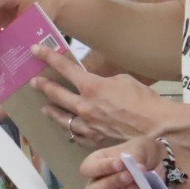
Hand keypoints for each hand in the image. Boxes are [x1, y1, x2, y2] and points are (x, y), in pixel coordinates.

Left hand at [31, 45, 172, 147]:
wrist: (155, 126)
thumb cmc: (143, 99)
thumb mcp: (122, 80)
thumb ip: (104, 81)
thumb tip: (98, 84)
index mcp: (91, 86)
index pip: (64, 68)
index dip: (48, 57)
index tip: (35, 50)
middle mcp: (84, 105)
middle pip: (56, 94)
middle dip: (43, 86)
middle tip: (34, 82)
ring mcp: (87, 124)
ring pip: (61, 117)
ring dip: (51, 111)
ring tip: (44, 108)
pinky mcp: (94, 139)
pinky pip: (76, 134)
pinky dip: (70, 130)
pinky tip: (67, 128)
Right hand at [79, 141, 159, 188]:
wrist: (158, 163)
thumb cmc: (141, 152)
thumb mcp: (138, 148)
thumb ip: (133, 159)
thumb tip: (134, 170)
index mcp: (96, 164)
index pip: (86, 169)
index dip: (101, 168)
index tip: (119, 164)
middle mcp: (98, 184)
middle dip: (110, 185)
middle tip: (130, 176)